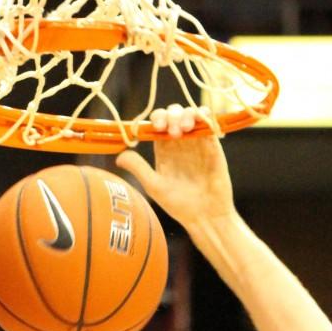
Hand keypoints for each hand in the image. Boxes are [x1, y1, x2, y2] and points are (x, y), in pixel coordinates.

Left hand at [116, 108, 234, 229]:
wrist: (205, 216)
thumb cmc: (179, 205)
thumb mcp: (154, 186)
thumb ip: (139, 168)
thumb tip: (118, 156)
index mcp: (164, 149)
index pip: (158, 124)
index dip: (157, 119)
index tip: (157, 127)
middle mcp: (180, 143)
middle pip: (174, 114)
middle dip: (172, 115)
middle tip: (173, 132)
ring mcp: (197, 143)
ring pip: (193, 115)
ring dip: (188, 114)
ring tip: (185, 128)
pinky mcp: (213, 146)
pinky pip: (210, 124)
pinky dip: (205, 117)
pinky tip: (201, 122)